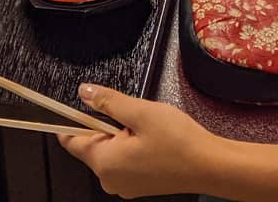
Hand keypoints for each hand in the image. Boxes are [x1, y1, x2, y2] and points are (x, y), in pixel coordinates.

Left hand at [59, 85, 214, 198]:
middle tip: (131, 115)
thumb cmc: (178, 141)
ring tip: (146, 128)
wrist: (209, 165)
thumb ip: (108, 102)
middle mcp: (110, 179)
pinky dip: (131, 145)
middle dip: (106, 124)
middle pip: (92, 143)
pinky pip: (123, 159)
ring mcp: (124, 185)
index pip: (71, 140)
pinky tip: (151, 138)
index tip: (68, 104)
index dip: (69, 119)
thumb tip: (84, 92)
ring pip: (110, 149)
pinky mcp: (137, 184)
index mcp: (104, 163)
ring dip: (121, 134)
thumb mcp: (139, 112)